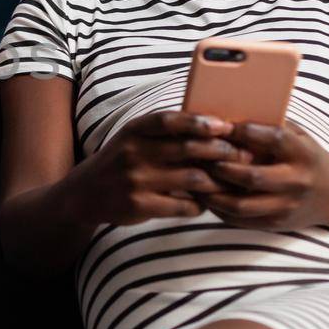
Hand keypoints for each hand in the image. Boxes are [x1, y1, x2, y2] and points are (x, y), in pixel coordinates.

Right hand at [67, 111, 253, 225]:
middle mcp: (133, 153)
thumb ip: (164, 131)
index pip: (169, 121)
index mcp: (134, 131)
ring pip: (192, 179)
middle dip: (221, 152)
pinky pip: (183, 207)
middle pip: (187, 150)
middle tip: (244, 155)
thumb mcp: (134, 138)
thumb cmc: (121, 162)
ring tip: (232, 181)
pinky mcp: (139, 206)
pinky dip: (200, 205)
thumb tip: (215, 126)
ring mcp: (136, 181)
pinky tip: (205, 204)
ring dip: (217, 181)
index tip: (224, 125)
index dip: (198, 122)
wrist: (84, 194)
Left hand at [199, 120, 328, 228]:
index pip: (275, 139)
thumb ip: (272, 126)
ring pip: (241, 205)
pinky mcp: (274, 224)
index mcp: (303, 154)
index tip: (221, 124)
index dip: (246, 132)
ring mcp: (285, 207)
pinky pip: (239, 220)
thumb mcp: (299, 136)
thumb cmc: (307, 157)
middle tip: (198, 156)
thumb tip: (232, 114)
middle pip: (253, 177)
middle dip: (222, 166)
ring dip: (212, 192)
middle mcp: (296, 182)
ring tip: (193, 179)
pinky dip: (217, 208)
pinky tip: (203, 195)